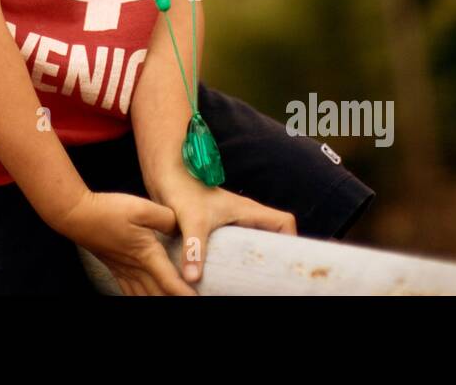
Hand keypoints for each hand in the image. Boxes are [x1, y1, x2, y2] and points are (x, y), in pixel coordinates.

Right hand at [53, 189, 199, 295]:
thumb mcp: (141, 208)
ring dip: (159, 300)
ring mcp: (123, 271)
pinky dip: (142, 299)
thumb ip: (165, 218)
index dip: (186, 293)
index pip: (170, 281)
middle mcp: (136, 268)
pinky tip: (146, 297)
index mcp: (146, 254)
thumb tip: (180, 226)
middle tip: (191, 301)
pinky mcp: (115, 268)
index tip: (197, 299)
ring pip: (144, 297)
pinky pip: (130, 292)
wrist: (77, 215)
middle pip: (159, 294)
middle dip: (175, 300)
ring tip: (172, 300)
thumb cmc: (108, 210)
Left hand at [151, 168, 297, 283]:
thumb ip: (194, 248)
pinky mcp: (215, 227)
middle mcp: (243, 216)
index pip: (283, 222)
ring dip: (253, 257)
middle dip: (272, 255)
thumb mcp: (191, 220)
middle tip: (268, 278)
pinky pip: (234, 244)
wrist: (164, 175)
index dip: (291, 239)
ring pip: (252, 241)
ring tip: (250, 280)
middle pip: (271, 236)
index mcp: (248, 210)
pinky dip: (234, 258)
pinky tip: (225, 273)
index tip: (285, 261)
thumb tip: (192, 278)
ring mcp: (230, 222)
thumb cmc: (182, 189)